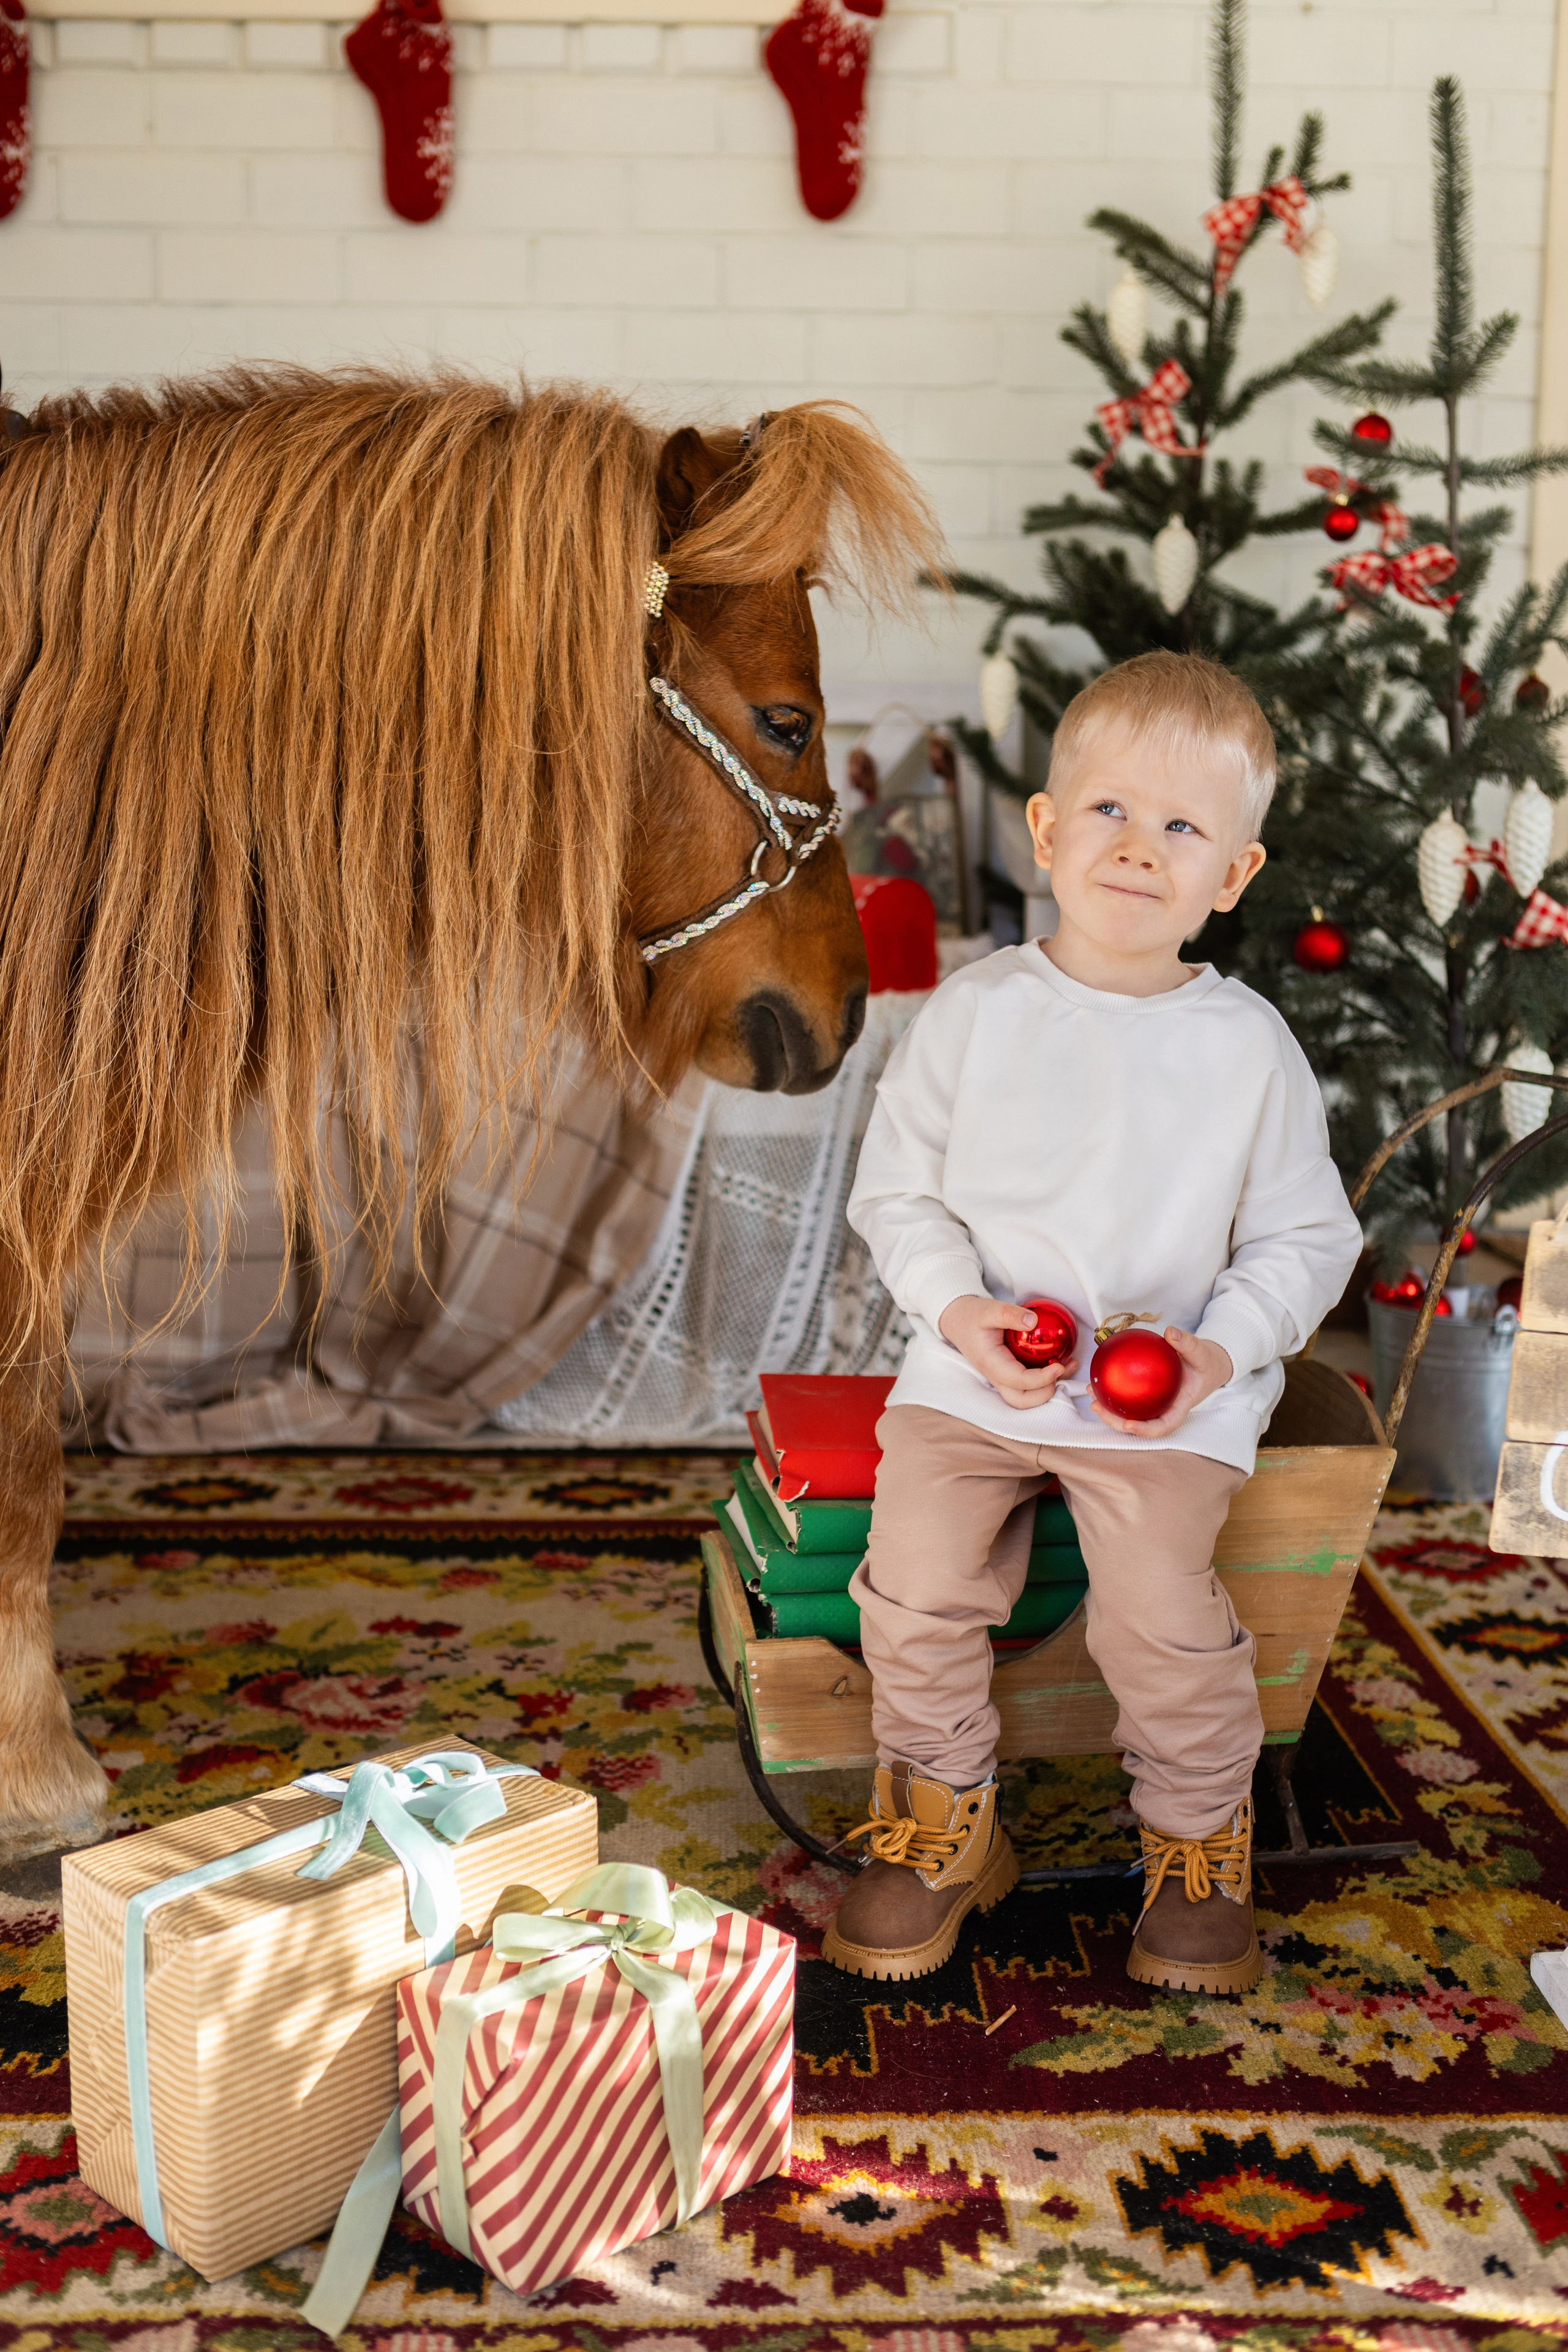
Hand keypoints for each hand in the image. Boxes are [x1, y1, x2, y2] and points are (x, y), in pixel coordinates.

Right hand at [938, 1295, 1078, 1411]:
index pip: (1019, 1381)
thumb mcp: (988, 1309)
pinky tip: (1059, 1362)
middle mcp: (996, 1376)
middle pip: (1021, 1400)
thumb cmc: (972, 1316)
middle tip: (1060, 1369)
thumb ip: (1009, 1314)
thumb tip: (1033, 1321)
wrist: (958, 1321)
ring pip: (1025, 1397)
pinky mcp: (1008, 1373)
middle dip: (1045, 1392)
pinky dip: (1045, 1380)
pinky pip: (1027, 1386)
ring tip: (1067, 1366)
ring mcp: (1002, 1377)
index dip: (1042, 1379)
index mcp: (991, 1363)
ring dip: (1048, 1388)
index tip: (1059, 1365)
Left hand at [1090, 1327, 1232, 1439]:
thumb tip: (1170, 1333)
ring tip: (1091, 1393)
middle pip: (1140, 1424)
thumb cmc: (1206, 1362)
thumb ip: (1188, 1344)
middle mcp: (1165, 1409)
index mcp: (1180, 1406)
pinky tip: (1100, 1378)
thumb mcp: (1202, 1352)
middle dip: (1116, 1421)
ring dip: (1108, 1408)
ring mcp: (1156, 1403)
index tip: (1129, 1425)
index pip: (1164, 1426)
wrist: (1207, 1362)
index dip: (1145, 1430)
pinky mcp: (1148, 1394)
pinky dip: (1114, 1390)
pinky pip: (1130, 1396)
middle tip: (1096, 1406)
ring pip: (1130, 1413)